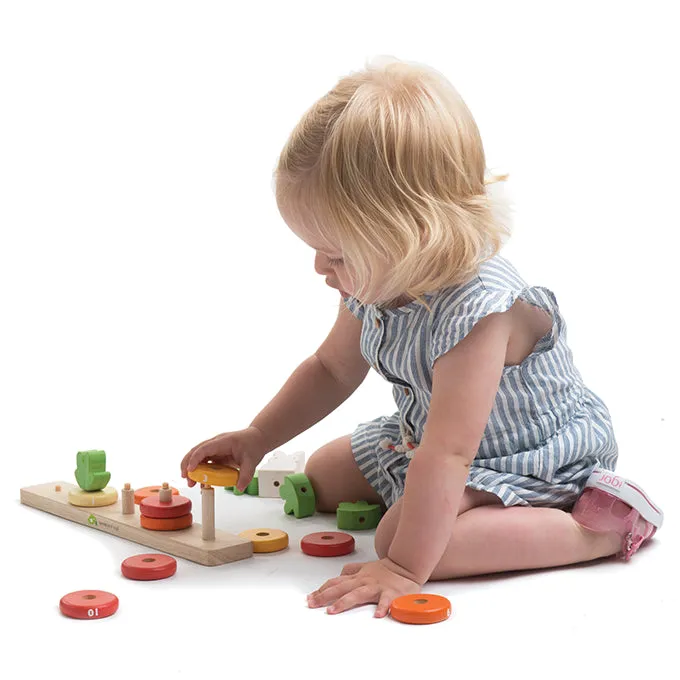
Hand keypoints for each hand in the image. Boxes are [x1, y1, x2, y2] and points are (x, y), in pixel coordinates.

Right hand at [180, 426, 268, 490]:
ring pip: (197, 455)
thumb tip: (240, 488)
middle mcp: (216, 443)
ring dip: (191, 467)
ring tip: (191, 482)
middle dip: (187, 464)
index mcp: (223, 441)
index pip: (204, 448)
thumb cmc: (253, 444)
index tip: (190, 470)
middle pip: (196, 450)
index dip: (195, 459)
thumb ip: (246, 475)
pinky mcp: (216, 453)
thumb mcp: (252, 461)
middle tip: (186, 478)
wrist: (258, 438)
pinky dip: (199, 469)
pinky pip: (204, 460)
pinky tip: (199, 479)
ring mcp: (215, 448)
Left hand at [307, 558, 422, 616]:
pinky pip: (385, 601)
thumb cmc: (385, 570)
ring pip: (358, 594)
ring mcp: (376, 587)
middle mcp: (363, 581)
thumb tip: (339, 574)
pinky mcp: (390, 594)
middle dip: (325, 596)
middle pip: (341, 588)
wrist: (405, 565)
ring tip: (333, 610)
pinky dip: (382, 607)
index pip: (335, 582)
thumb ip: (351, 571)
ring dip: (344, 602)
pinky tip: (377, 615)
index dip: (321, 590)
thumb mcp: (365, 567)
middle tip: (312, 604)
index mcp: (357, 577)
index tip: (309, 599)